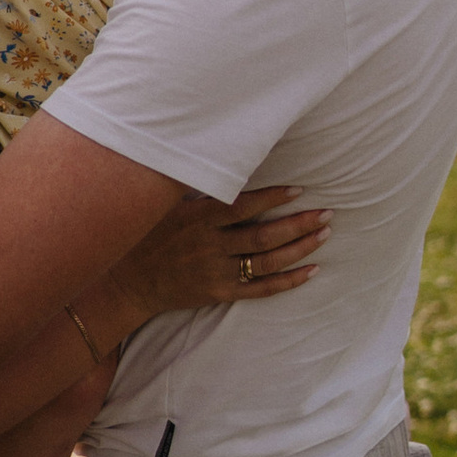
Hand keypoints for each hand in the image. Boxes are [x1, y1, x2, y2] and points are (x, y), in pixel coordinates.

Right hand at [118, 183, 325, 320]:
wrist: (129, 282)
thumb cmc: (148, 235)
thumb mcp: (166, 206)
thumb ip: (196, 191)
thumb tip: (225, 162)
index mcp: (198, 219)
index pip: (242, 205)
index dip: (272, 198)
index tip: (299, 189)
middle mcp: (210, 246)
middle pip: (263, 236)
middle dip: (298, 224)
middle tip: (327, 213)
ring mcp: (217, 272)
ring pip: (267, 261)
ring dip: (300, 248)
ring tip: (324, 234)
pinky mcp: (220, 293)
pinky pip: (261, 289)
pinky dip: (288, 281)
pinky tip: (311, 270)